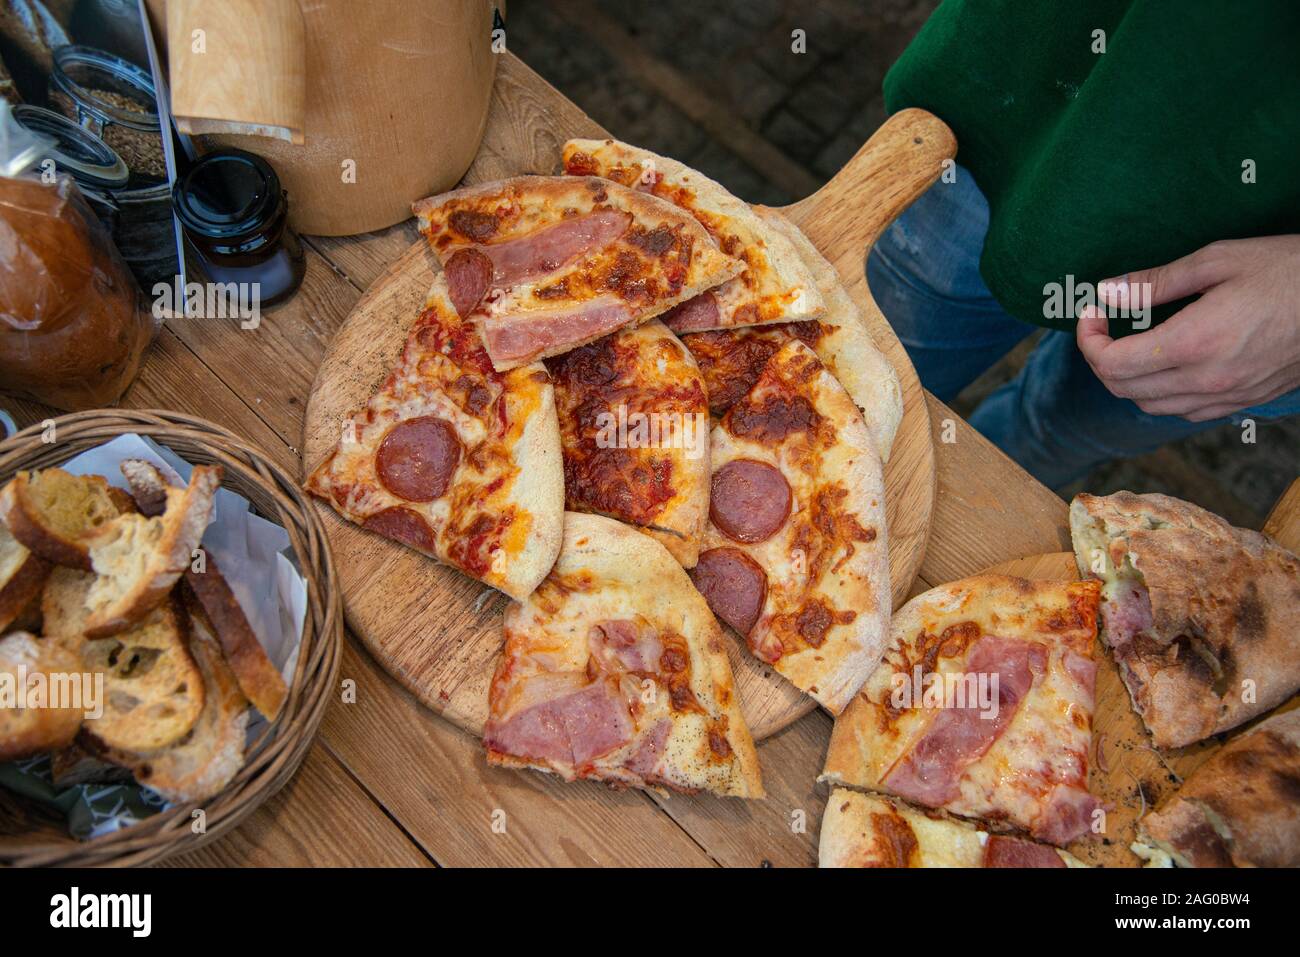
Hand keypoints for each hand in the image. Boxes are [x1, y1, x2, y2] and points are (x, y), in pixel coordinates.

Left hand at [1076, 236, 1299, 421]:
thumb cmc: (1287, 269)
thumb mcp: (1217, 260)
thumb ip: (1155, 282)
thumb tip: (1106, 291)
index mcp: (1195, 342)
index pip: (1113, 363)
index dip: (1089, 340)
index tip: (1091, 312)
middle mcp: (1207, 379)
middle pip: (1123, 389)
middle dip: (1100, 358)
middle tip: (1104, 326)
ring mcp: (1226, 396)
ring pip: (1149, 406)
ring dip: (1128, 378)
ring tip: (1130, 342)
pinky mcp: (1243, 402)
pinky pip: (1182, 411)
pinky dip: (1159, 393)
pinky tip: (1166, 363)